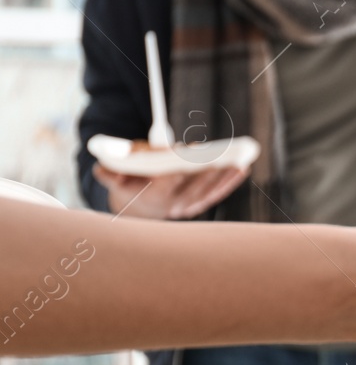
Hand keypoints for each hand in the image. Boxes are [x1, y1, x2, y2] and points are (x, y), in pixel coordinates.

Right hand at [93, 165, 249, 219]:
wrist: (138, 204)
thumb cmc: (127, 181)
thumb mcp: (113, 175)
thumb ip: (109, 173)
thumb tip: (104, 169)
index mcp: (151, 196)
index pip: (163, 185)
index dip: (174, 172)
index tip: (184, 158)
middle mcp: (172, 205)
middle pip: (192, 189)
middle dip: (205, 173)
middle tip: (220, 158)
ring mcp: (188, 206)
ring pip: (208, 192)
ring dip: (224, 177)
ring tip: (240, 161)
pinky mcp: (200, 204)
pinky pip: (218, 193)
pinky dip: (230, 181)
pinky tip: (243, 168)